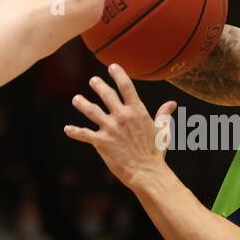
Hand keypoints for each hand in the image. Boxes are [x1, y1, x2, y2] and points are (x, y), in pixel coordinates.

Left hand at [64, 63, 175, 187]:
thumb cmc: (156, 152)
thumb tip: (172, 103)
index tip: (112, 67)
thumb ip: (163, 114)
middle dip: (98, 86)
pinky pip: (84, 134)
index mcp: (137, 111)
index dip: (118, 74)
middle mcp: (122, 116)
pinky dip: (75, 131)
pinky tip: (67, 129)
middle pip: (107, 95)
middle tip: (93, 81)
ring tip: (76, 99)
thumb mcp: (162, 130)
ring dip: (82, 104)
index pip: (126, 86)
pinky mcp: (101, 142)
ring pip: (91, 111)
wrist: (147, 172)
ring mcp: (110, 128)